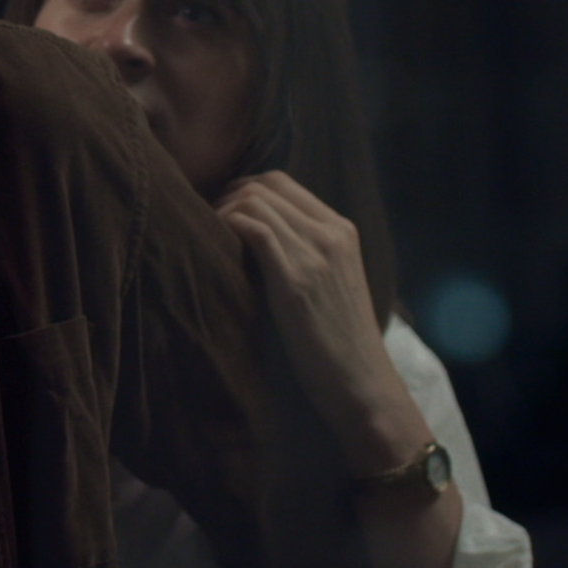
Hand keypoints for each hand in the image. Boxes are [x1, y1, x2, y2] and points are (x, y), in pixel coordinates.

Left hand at [216, 170, 428, 476]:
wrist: (361, 384)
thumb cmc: (337, 344)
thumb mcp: (329, 284)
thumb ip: (303, 254)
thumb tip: (252, 239)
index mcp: (342, 230)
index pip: (282, 182)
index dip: (243, 191)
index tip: (221, 215)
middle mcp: (332, 233)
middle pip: (264, 185)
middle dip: (227, 197)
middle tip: (205, 226)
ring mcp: (317, 253)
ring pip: (254, 200)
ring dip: (221, 213)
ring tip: (206, 240)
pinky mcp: (297, 278)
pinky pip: (252, 227)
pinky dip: (226, 228)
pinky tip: (215, 250)